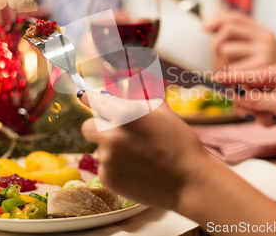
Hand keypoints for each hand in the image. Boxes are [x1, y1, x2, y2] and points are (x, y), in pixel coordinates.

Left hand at [79, 92, 211, 210]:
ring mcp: (107, 159)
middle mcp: (111, 135)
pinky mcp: (108, 179)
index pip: (94, 101)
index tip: (86, 98)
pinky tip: (137, 170)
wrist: (190, 181)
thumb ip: (137, 101)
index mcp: (125, 114)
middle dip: (99, 127)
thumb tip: (119, 95)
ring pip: (99, 148)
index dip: (90, 99)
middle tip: (116, 132)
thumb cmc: (180, 142)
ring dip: (112, 149)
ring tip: (138, 156)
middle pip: (88, 126)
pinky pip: (104, 167)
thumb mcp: (162, 111)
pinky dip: (116, 167)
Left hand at [205, 11, 275, 72]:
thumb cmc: (266, 75)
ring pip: (226, 49)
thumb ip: (238, 40)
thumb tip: (205, 26)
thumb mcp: (258, 53)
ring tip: (227, 75)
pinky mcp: (261, 67)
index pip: (235, 18)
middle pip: (228, 30)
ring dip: (220, 63)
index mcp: (263, 32)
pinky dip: (228, 77)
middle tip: (216, 61)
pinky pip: (232, 69)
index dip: (217, 20)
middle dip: (216, 44)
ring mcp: (264, 51)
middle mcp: (265, 38)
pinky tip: (234, 83)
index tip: (204, 28)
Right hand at [213, 63, 275, 124]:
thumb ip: (258, 100)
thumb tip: (238, 95)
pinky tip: (274, 121)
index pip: (248, 75)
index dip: (230, 78)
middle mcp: (273, 79)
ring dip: (257, 115)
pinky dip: (261, 119)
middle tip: (256, 115)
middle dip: (248, 105)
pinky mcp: (269, 103)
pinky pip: (253, 111)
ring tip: (272, 120)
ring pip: (247, 103)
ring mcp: (270, 91)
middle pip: (244, 90)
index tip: (214, 78)